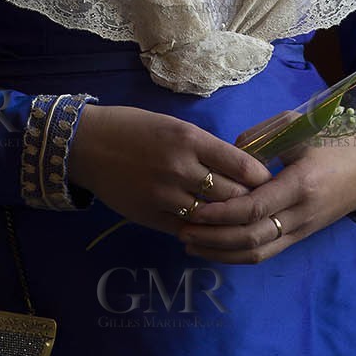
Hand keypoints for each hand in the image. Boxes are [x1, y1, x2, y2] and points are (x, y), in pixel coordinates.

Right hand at [66, 104, 272, 234]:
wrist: (87, 145)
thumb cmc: (133, 128)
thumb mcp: (173, 126)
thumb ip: (204, 147)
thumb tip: (239, 167)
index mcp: (189, 139)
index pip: (241, 165)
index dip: (261, 177)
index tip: (269, 181)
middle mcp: (181, 168)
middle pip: (232, 195)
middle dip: (249, 200)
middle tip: (260, 204)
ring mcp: (165, 196)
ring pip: (213, 217)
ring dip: (227, 219)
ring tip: (238, 219)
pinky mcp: (151, 217)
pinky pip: (187, 229)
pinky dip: (202, 230)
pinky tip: (210, 228)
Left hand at [176, 131, 355, 263]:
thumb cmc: (327, 142)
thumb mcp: (296, 127)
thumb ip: (259, 136)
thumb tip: (225, 152)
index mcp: (300, 183)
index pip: (256, 207)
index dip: (223, 212)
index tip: (196, 208)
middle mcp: (300, 213)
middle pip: (252, 236)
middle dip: (214, 236)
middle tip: (183, 229)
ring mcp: (300, 230)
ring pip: (257, 252)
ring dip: (220, 251)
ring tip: (189, 243)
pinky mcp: (298, 239)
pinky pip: (265, 254)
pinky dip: (236, 256)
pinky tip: (212, 250)